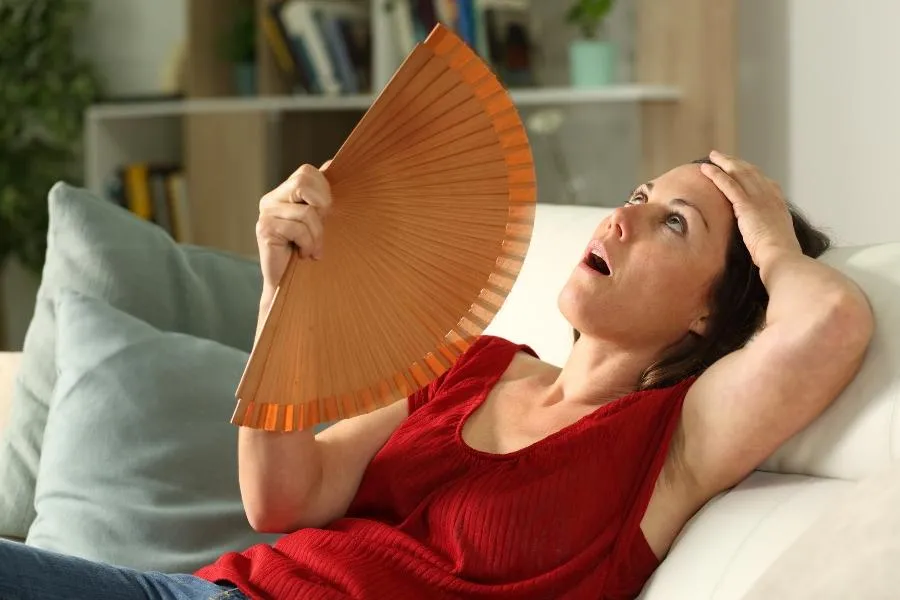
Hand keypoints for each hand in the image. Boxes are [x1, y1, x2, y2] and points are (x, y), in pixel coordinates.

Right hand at [256, 161, 332, 292]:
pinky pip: (298, 228)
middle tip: (322, 228)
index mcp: (283, 193)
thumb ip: (321, 194)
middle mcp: (271, 199)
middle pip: (303, 182)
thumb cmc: (308, 251)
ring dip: (317, 234)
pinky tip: (304, 254)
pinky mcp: (265, 229)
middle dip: (322, 206)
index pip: (307, 172)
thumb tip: (331, 163)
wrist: (290, 285)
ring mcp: (266, 213)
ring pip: (306, 211)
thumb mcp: (320, 219)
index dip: (323, 190)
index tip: (326, 214)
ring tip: (313, 249)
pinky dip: (308, 244)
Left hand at [700, 150, 800, 267]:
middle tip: (722, 156)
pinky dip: (716, 174)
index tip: (741, 167)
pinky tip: (706, 168)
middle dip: (736, 162)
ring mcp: (758, 198)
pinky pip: (728, 184)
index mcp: (778, 203)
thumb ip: (767, 231)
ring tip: (713, 156)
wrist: (781, 255)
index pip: (763, 181)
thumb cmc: (778, 254)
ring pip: (739, 173)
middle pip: (750, 172)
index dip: (750, 172)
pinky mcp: (746, 205)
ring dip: (725, 162)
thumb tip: (760, 237)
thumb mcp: (776, 238)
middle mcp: (769, 196)